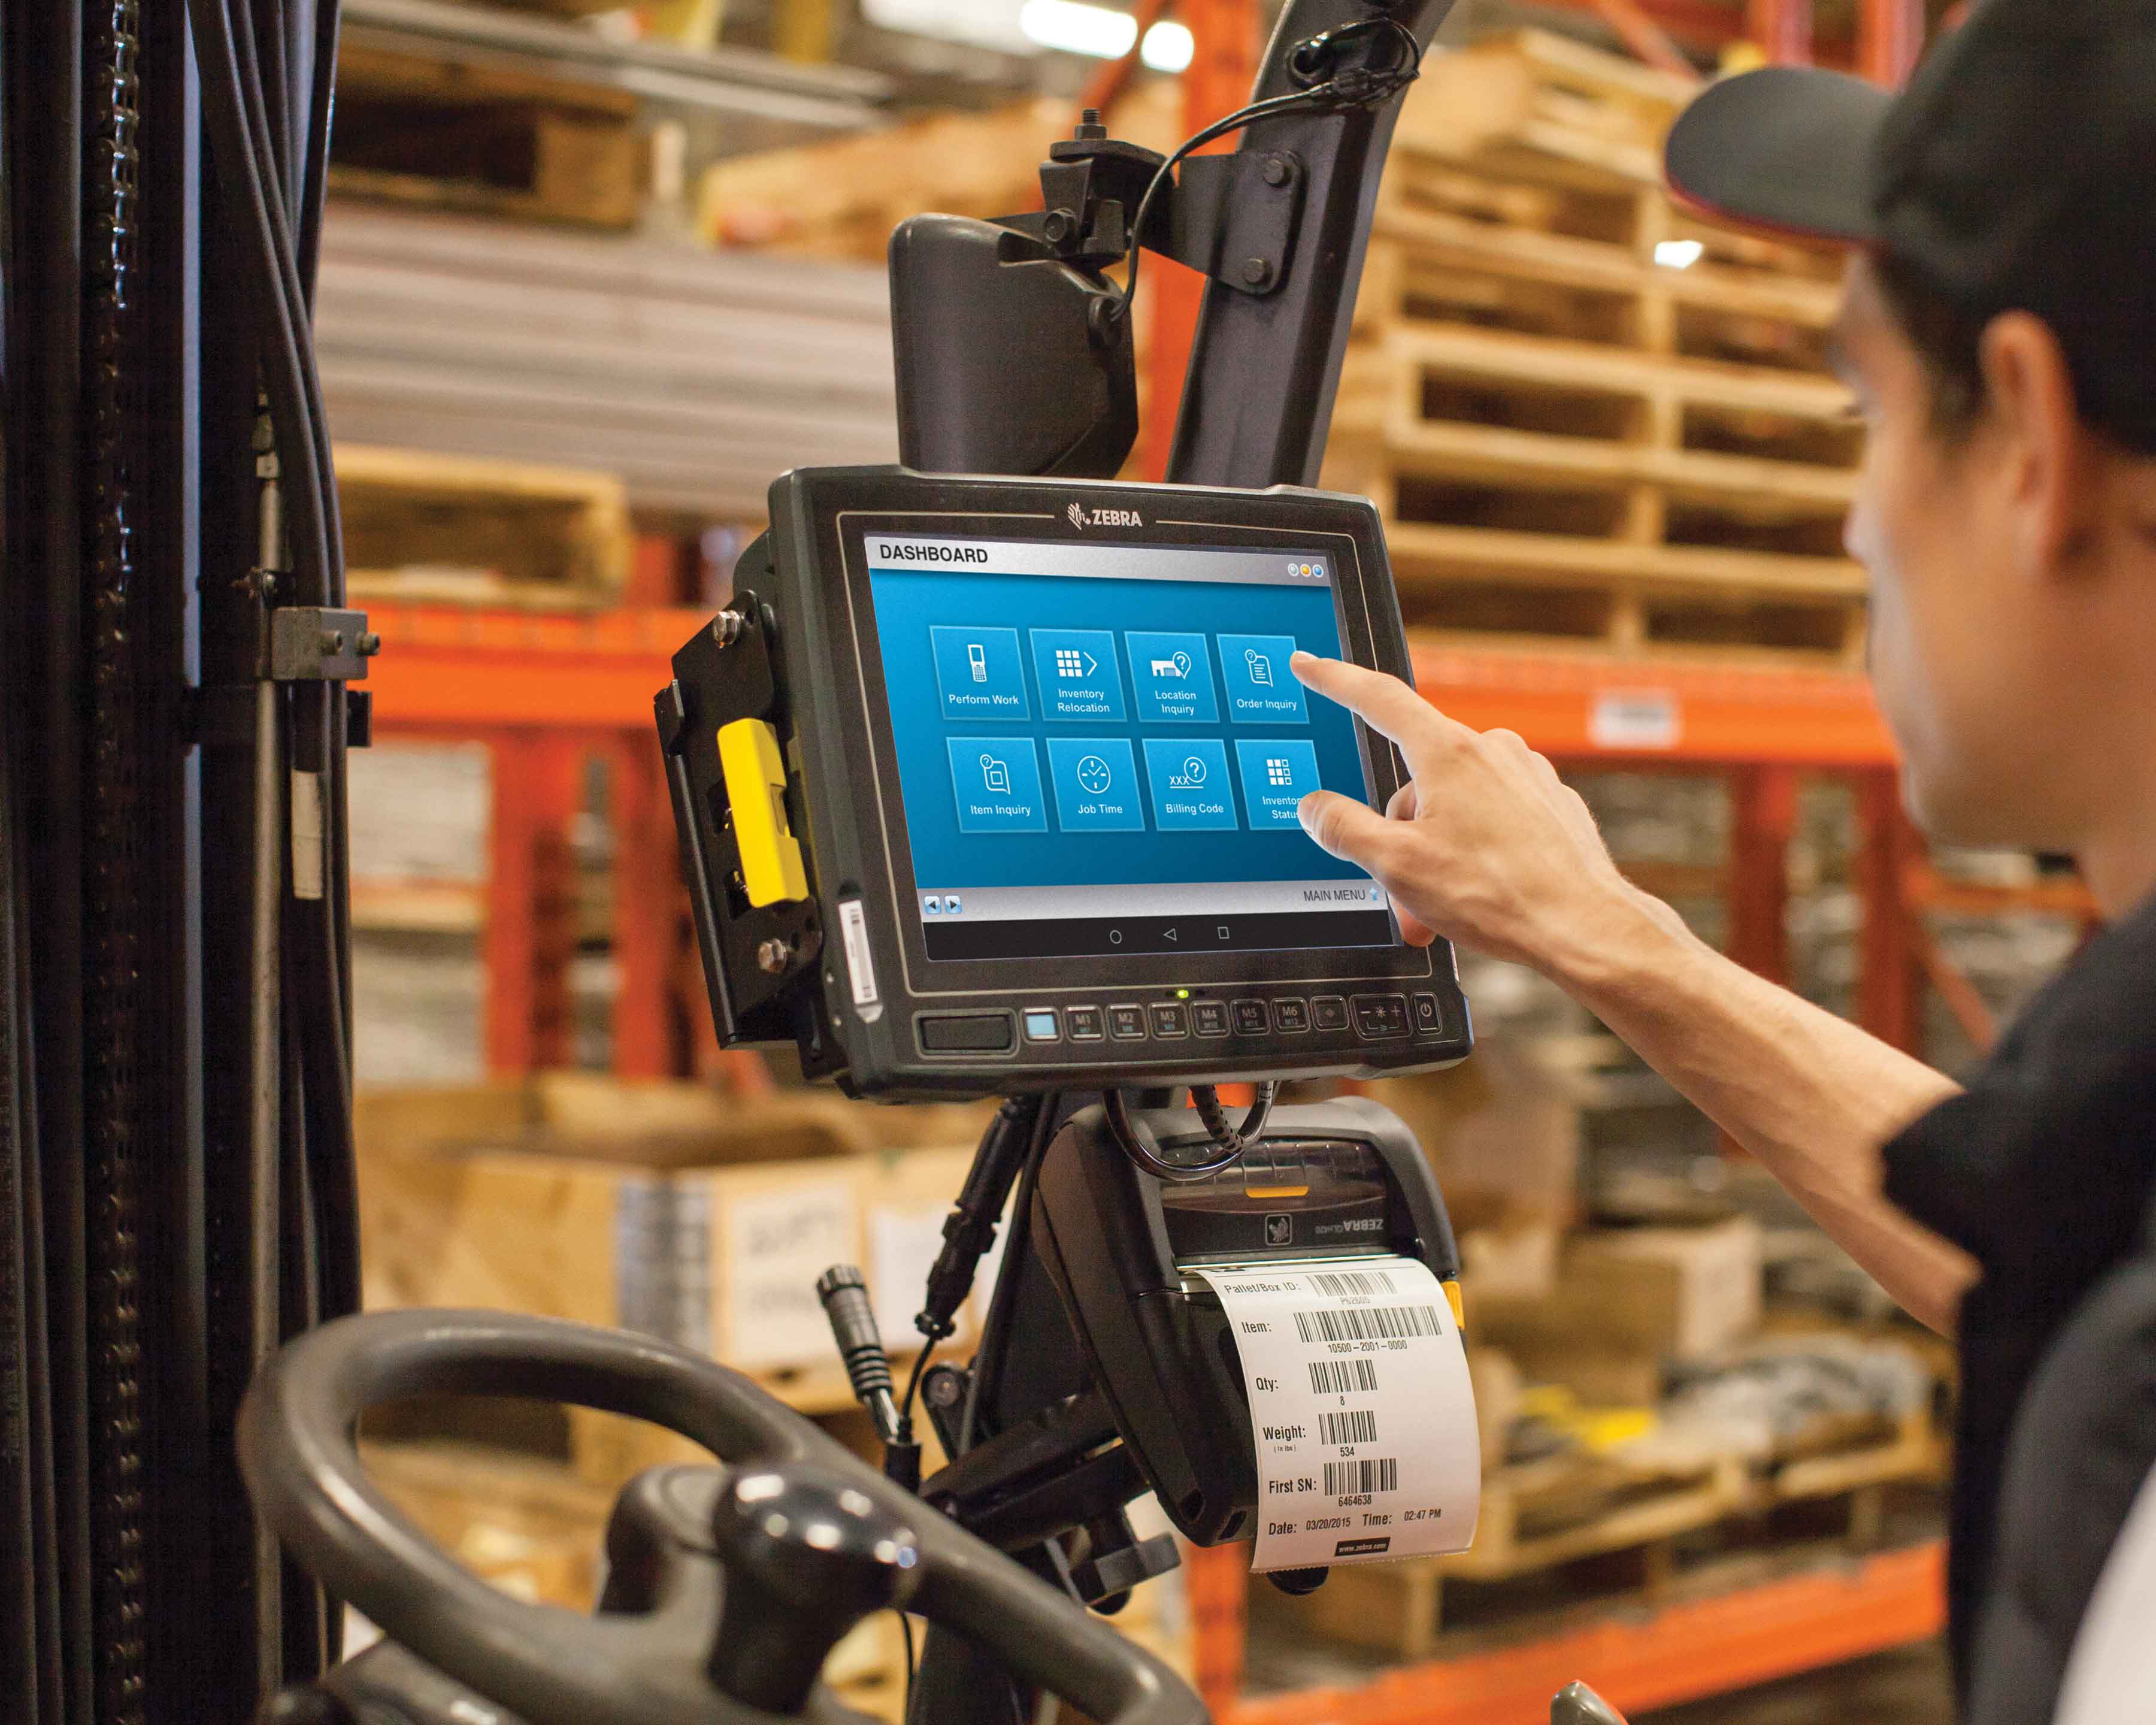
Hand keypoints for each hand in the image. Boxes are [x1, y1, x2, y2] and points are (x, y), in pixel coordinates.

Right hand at [1290, 652, 1653, 970]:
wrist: (1585, 926)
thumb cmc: (1500, 896)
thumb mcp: (1397, 866)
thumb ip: (1344, 829)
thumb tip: (1315, 807)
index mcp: (1449, 753)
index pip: (1378, 699)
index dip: (1334, 680)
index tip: (1310, 665)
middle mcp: (1492, 752)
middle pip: (1414, 780)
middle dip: (1398, 837)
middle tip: (1400, 891)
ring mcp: (1527, 775)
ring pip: (1454, 805)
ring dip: (1436, 852)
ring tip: (1446, 904)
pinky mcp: (1551, 803)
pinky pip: (1493, 818)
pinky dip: (1476, 853)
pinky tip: (1484, 891)